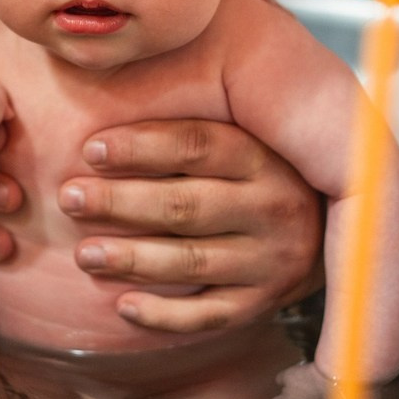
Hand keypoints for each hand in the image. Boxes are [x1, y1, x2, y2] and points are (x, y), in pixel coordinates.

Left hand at [59, 119, 322, 331]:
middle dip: (120, 202)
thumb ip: (188, 122)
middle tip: (69, 199)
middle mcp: (272, 207)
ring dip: (132, 259)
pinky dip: (164, 315)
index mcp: (262, 157)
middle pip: (186, 204)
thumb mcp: (241, 133)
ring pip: (192, 261)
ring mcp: (270, 260)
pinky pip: (209, 315)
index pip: (196, 146)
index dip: (140, 147)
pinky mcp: (261, 304)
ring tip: (83, 254)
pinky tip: (123, 306)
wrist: (329, 230)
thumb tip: (111, 82)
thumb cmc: (255, 170)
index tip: (90, 150)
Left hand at [272, 361, 333, 398]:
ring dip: (304, 393)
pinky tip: (316, 381)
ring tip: (305, 378)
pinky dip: (315, 392)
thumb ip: (281, 379)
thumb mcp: (287, 375)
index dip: (276, 397)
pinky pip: (316, 398)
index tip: (276, 391)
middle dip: (290, 395)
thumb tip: (279, 382)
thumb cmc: (306, 379)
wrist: (332, 383)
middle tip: (291, 382)